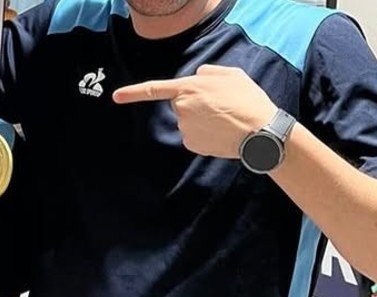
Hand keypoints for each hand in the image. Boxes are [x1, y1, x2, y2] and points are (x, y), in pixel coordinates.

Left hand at [113, 65, 278, 158]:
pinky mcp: (191, 144)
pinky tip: (221, 133)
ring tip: (225, 119)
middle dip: (195, 104)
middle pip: (181, 105)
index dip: (134, 92)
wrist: (259, 131)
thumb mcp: (232, 75)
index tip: (116, 96)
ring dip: (202, 120)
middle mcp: (182, 108)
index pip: (155, 89)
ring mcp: (185, 128)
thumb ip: (210, 71)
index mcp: (189, 87)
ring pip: (189, 122)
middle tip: (220, 106)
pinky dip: (205, 135)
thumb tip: (198, 75)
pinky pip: (194, 137)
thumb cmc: (248, 101)